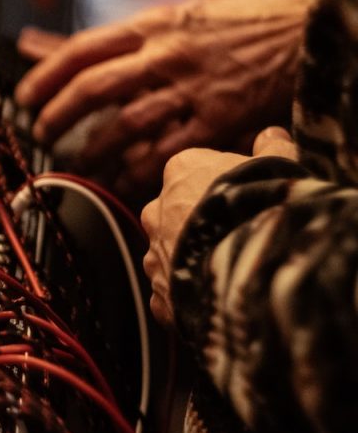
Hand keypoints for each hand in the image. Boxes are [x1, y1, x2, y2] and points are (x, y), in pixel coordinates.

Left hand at [16, 0, 314, 192]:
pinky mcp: (221, 118)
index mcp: (154, 25)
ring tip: (77, 161)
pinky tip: (121, 179)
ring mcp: (195, 87)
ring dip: (93, 149)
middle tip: (41, 135)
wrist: (307, 30)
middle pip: (94, 87)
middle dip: (57, 116)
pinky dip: (139, 169)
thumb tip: (31, 41)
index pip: (82, 48)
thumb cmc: (234, 27)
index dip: (44, 76)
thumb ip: (107, 41)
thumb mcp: (171, 19)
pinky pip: (169, 150)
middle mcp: (168, 53)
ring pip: (127, 122)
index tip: (23, 98)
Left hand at [141, 127, 296, 326]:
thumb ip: (272, 148)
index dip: (223, 185)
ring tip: (229, 269)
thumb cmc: (263, 206)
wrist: (252, 265)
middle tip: (236, 235)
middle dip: (199, 221)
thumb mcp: (279, 165)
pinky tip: (214, 298)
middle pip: (177, 212)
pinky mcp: (159, 294)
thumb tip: (271, 134)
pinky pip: (171, 292)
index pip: (195, 171)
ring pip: (170, 253)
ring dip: (192, 259)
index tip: (245, 196)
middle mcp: (156, 211)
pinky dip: (188, 296)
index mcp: (180, 171)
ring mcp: (154, 254)